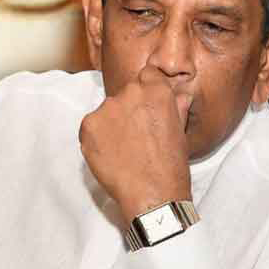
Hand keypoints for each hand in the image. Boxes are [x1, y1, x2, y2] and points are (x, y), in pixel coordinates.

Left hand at [79, 65, 192, 224]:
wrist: (152, 194)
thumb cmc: (170, 166)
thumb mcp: (180, 131)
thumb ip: (177, 106)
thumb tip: (180, 92)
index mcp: (156, 90)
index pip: (145, 75)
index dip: (145, 90)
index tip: (145, 105)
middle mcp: (129, 93)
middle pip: (124, 93)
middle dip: (128, 109)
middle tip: (136, 133)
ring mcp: (106, 109)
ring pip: (106, 110)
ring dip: (111, 123)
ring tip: (123, 148)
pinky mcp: (88, 126)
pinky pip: (91, 126)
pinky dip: (96, 137)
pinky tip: (111, 154)